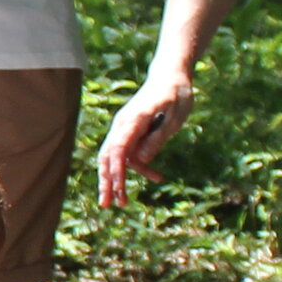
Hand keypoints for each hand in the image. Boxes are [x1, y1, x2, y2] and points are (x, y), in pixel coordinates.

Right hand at [95, 70, 195, 204]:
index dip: (117, 171)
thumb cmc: (175, 94)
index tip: (119, 190)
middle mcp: (123, 126)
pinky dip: (139, 166)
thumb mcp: (173, 117)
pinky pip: (131, 153)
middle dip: (107, 181)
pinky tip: (156, 176)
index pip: (118, 150)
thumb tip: (140, 161)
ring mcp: (126, 129)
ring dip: (118, 180)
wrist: (172, 77)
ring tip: (123, 202)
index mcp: (133, 121)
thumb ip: (157, 138)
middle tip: (106, 204)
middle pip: (108, 157)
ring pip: (115, 158)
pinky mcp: (132, 132)